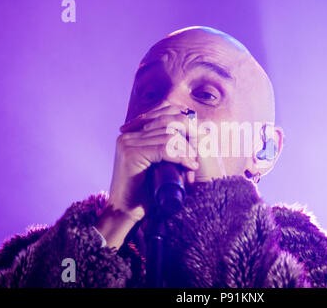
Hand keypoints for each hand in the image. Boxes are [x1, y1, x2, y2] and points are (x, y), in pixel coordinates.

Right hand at [96, 104, 198, 248]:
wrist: (127, 212)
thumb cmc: (145, 191)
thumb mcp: (158, 164)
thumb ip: (167, 148)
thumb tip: (198, 131)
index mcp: (133, 133)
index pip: (163, 113)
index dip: (185, 122)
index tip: (199, 137)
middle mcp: (129, 134)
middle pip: (168, 123)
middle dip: (188, 138)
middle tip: (197, 154)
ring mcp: (128, 142)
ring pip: (169, 136)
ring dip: (186, 150)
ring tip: (193, 165)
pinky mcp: (132, 154)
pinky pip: (164, 149)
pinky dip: (181, 157)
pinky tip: (189, 166)